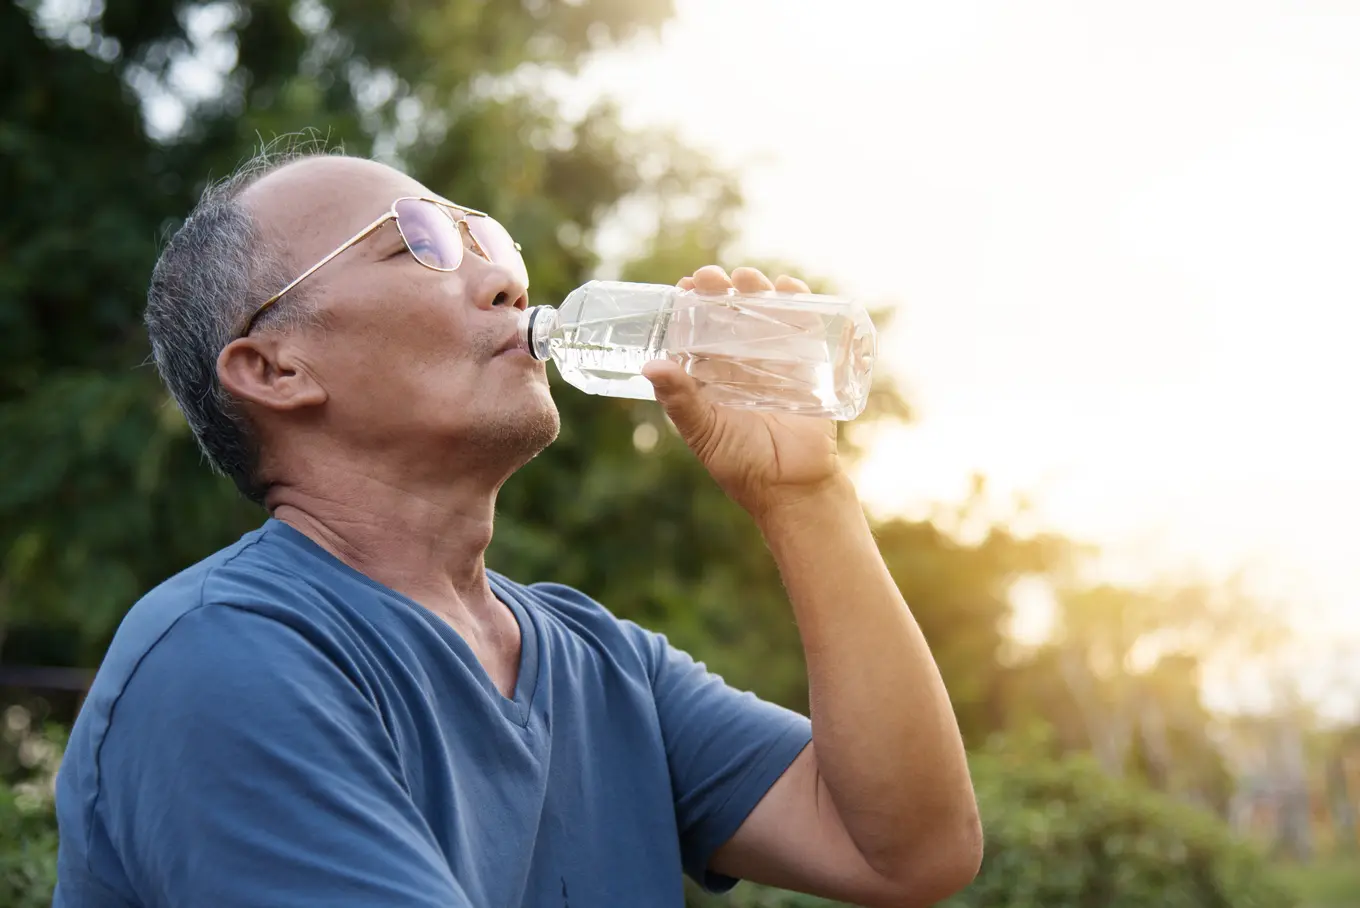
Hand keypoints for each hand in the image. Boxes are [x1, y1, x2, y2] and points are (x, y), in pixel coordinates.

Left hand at [642, 265, 844, 518]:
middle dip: (720, 290)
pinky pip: (803, 327)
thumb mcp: (704, 432)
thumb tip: (650, 366)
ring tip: (748, 279)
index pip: (696, 330)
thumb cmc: (741, 464)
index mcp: (710, 375)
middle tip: (713, 278)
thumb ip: (680, 401)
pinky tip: (788, 288)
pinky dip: (799, 302)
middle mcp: (740, 363)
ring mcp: (774, 361)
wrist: (792, 488)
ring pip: (763, 313)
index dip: (690, 305)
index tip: (684, 286)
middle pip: (729, 314)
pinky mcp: (807, 365)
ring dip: (756, 290)